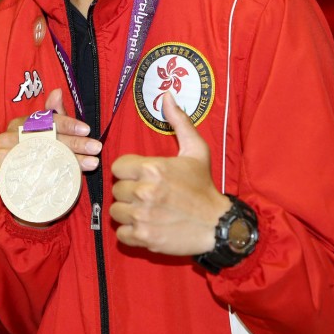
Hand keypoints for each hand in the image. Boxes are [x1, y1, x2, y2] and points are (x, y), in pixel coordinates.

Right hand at [0, 88, 101, 181]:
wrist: (23, 186)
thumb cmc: (39, 153)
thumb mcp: (49, 131)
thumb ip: (54, 113)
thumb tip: (57, 91)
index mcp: (19, 124)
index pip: (43, 121)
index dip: (67, 124)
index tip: (87, 129)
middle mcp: (7, 137)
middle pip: (44, 139)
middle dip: (74, 143)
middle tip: (96, 147)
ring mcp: (2, 156)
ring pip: (41, 156)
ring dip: (69, 159)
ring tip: (92, 163)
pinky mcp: (4, 175)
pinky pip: (32, 173)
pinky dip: (54, 175)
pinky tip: (72, 175)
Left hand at [109, 93, 229, 255]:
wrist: (218, 225)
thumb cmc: (204, 187)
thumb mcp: (196, 151)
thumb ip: (179, 122)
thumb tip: (167, 95)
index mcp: (153, 169)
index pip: (118, 167)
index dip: (129, 172)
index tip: (142, 177)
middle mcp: (145, 192)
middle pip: (116, 189)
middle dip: (129, 191)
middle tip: (148, 195)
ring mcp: (143, 216)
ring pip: (116, 211)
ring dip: (128, 212)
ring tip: (146, 210)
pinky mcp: (143, 238)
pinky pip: (121, 233)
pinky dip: (130, 232)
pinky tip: (146, 225)